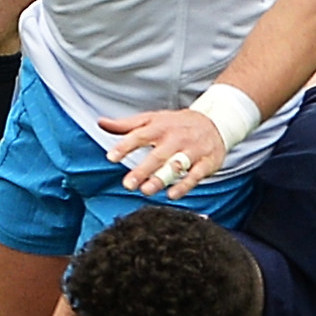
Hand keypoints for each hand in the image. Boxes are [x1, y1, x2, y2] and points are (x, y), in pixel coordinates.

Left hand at [99, 107, 226, 198]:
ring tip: (146, 190)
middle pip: (158, 154)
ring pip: (176, 165)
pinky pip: (196, 175)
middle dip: (143, 170)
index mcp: (160, 126)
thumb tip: (100, 122)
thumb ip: (126, 125)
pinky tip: (172, 195)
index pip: (140, 135)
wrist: (215, 121)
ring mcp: (192, 150)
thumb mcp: (152, 119)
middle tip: (128, 185)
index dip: (125, 146)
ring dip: (161, 178)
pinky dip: (184, 185)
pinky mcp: (206, 161)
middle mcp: (176, 137)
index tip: (111, 157)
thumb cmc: (176, 123)